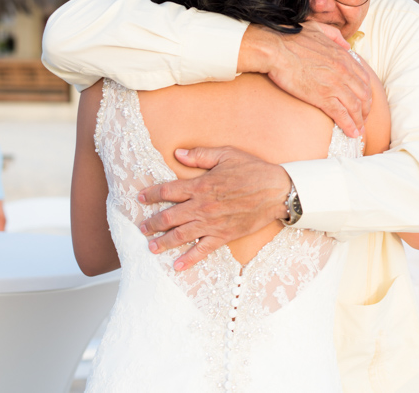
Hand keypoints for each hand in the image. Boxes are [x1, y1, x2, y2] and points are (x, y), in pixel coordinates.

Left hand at [137, 146, 291, 270]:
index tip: (141, 198)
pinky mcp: (224, 236)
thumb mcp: (227, 155)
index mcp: (200, 186)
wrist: (277, 191)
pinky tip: (178, 265)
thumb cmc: (253, 170)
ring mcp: (212, 224)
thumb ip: (200, 155)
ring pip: (180, 236)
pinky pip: (202, 250)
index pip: (167, 191)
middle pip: (168, 217)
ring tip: (151, 247)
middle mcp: (202, 207)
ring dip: (163, 242)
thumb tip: (178, 154)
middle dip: (151, 223)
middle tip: (142, 227)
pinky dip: (189, 259)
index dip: (151, 194)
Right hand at [238, 22, 371, 137]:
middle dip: (366, 109)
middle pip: (363, 94)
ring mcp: (334, 85)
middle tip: (363, 118)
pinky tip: (352, 133)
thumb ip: (335, 36)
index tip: (364, 100)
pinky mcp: (322, 97)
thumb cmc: (292, 38)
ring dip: (359, 120)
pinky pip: (341, 114)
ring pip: (355, 106)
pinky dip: (349, 125)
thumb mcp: (318, 29)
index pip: (364, 78)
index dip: (366, 92)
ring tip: (359, 130)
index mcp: (343, 57)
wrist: (275, 48)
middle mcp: (343, 71)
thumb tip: (346, 44)